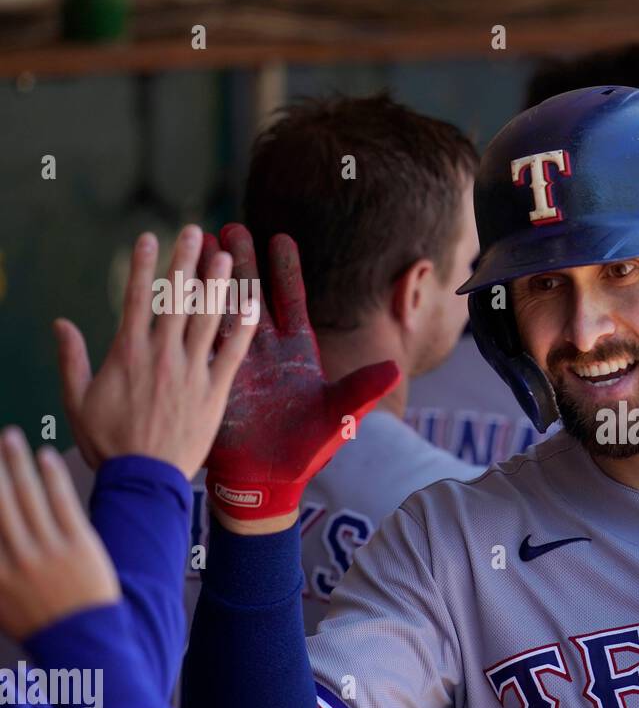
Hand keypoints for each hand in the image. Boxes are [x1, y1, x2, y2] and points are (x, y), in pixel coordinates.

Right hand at [0, 428, 119, 641]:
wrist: (85, 641)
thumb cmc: (42, 622)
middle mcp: (16, 558)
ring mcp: (48, 550)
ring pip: (28, 496)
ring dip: (17, 462)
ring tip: (10, 438)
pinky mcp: (80, 544)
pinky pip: (63, 502)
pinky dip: (52, 477)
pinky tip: (45, 457)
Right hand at [55, 225, 258, 478]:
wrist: (144, 480)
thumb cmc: (107, 444)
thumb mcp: (78, 401)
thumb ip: (72, 360)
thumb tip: (61, 323)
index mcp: (127, 353)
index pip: (137, 298)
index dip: (144, 265)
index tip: (151, 237)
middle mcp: (162, 355)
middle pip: (176, 299)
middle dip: (186, 262)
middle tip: (197, 231)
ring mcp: (191, 372)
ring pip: (206, 319)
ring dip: (216, 284)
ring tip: (225, 254)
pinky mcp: (215, 392)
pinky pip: (233, 354)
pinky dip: (242, 327)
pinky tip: (251, 303)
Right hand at [204, 224, 399, 528]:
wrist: (268, 480)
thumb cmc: (306, 450)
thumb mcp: (337, 418)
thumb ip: (360, 390)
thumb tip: (395, 369)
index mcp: (297, 353)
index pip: (290, 302)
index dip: (284, 271)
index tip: (279, 238)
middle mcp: (264, 351)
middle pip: (251, 296)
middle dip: (240, 263)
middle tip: (227, 227)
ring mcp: (236, 363)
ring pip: (221, 312)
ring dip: (209, 282)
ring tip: (195, 249)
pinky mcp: (213, 380)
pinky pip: (199, 344)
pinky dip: (188, 318)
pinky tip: (174, 291)